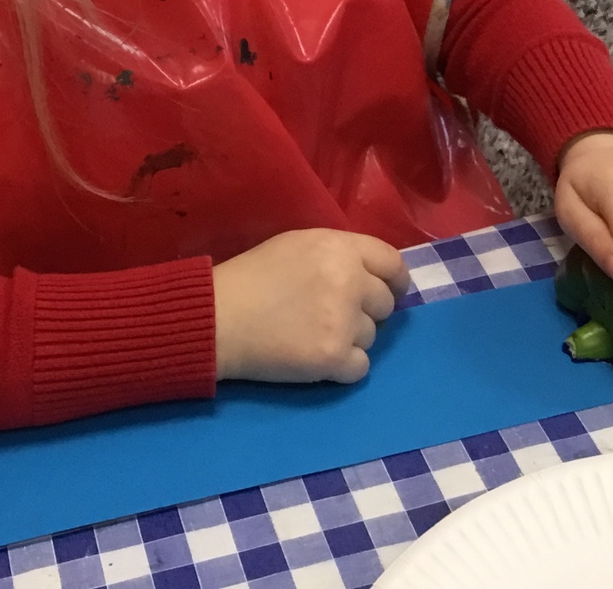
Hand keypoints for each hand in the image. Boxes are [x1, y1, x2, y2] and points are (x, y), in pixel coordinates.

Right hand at [213, 229, 410, 383]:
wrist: (218, 318)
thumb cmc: (252, 277)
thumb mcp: (297, 245)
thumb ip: (337, 255)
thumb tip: (369, 277)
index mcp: (340, 248)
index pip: (392, 263)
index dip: (394, 280)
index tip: (390, 292)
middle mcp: (350, 281)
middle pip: (384, 303)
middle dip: (365, 311)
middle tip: (332, 315)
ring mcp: (344, 321)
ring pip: (371, 336)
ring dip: (349, 339)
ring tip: (312, 334)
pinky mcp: (334, 357)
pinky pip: (360, 367)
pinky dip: (342, 367)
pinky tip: (315, 358)